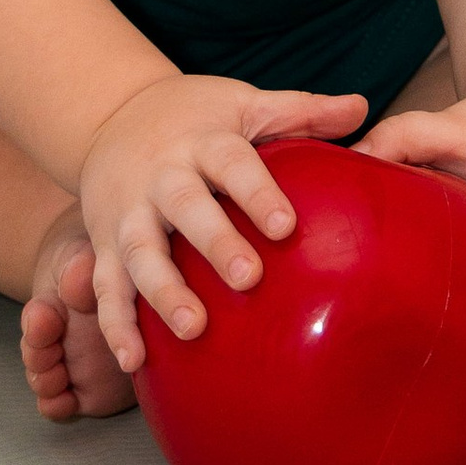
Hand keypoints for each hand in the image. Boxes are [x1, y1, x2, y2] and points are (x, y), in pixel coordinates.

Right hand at [78, 77, 363, 375]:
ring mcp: (128, 213)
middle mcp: (161, 176)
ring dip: (164, 291)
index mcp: (201, 141)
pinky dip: (115, 325)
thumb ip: (301, 111)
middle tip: (249, 278)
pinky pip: (106, 288)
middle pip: (185, 208)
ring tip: (193, 329)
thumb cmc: (196, 118)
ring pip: (141, 252)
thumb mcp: (244, 104)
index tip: (286, 225)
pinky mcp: (104, 244)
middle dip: (214, 242)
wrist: (112, 115)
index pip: (231, 163)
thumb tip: (361, 108)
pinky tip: (136, 361)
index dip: (257, 192)